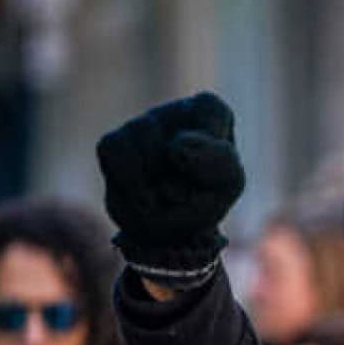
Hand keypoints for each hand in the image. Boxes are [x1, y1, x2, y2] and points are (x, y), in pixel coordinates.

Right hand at [96, 91, 244, 289]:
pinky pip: (114, 156)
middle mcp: (173, 112)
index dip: (207, 144)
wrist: (173, 234)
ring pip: (137, 144)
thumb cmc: (206, 199)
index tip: (209, 174)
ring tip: (164, 201)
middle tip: (188, 196)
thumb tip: (177, 146)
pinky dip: (129, 188)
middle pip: (172, 138)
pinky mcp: (114, 145)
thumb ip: (218, 161)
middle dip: (182, 179)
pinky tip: (141, 199)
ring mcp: (142, 126)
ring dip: (152, 186)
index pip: (210, 110)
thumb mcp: (228, 184)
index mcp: (210, 115)